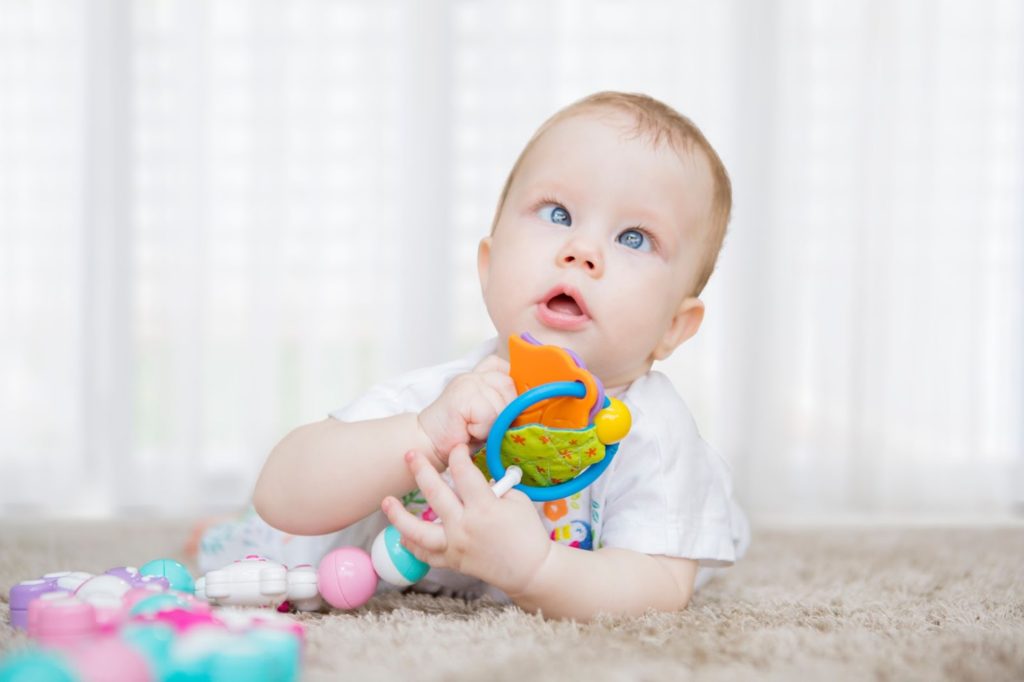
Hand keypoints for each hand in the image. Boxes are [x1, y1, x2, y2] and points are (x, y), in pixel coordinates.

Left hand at [381, 444, 551, 595]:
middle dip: (421, 470)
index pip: (463, 473)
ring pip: (418, 531)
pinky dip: (412, 546)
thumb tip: (475, 477)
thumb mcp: (517, 501)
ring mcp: (455, 546)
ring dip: (399, 515)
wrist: (530, 570)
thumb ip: (494, 487)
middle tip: (411, 455)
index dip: (458, 456)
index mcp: (484, 507)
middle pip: (435, 493)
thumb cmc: (527, 533)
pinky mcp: (452, 561)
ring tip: (386, 501)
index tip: (455, 449)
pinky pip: (426, 555)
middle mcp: (464, 526)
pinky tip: (401, 535)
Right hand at [417, 355, 516, 467]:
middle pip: (510, 386)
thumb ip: (503, 405)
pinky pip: (489, 414)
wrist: (427, 443)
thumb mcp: (486, 416)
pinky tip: (469, 431)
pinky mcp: (463, 395)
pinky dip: (482, 429)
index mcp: (481, 376)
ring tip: (475, 429)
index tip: (508, 407)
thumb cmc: (458, 434)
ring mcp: (468, 383)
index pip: (507, 367)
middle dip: (505, 411)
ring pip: (502, 404)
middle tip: (486, 425)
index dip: (513, 387)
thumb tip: (531, 409)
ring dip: (492, 425)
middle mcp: (475, 375)